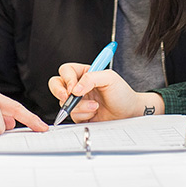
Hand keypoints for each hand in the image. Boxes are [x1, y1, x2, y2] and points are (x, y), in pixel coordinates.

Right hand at [48, 64, 163, 121]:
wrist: (129, 113)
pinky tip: (94, 113)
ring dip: (80, 106)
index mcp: (85, 73)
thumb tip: (75, 89)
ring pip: (64, 103)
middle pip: (56, 84)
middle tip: (68, 97)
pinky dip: (83, 115)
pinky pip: (72, 115)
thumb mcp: (110, 78)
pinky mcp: (79, 114)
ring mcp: (78, 101)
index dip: (67, 79)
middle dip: (59, 92)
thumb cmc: (122, 93)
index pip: (66, 71)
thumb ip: (91, 78)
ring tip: (96, 106)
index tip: (74, 87)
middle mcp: (79, 86)